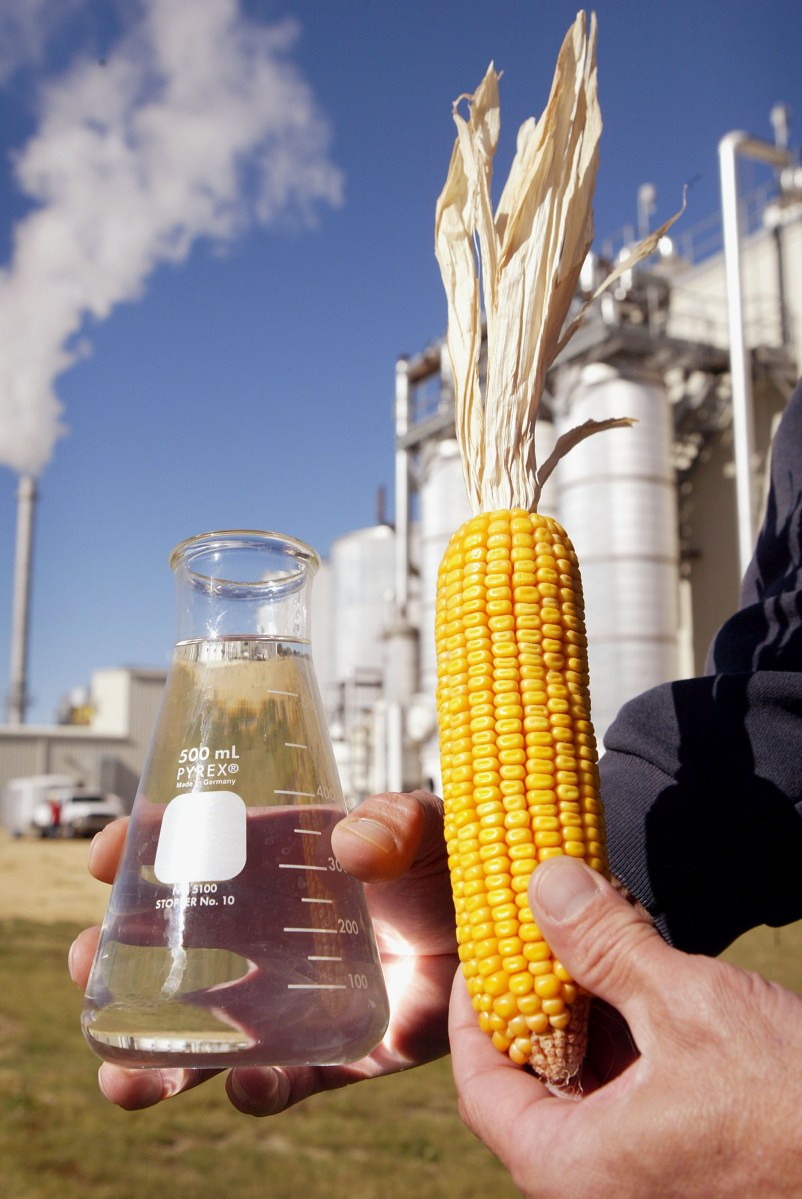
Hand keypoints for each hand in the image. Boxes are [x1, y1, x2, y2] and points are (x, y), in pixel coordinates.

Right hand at [68, 790, 456, 1113]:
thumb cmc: (459, 869)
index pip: (193, 852)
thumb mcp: (431, 828)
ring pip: (206, 1034)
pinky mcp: (333, 1054)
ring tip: (123, 1077)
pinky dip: (256, 1090)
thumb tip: (350, 844)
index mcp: (280, 864)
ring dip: (155, 1056)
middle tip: (84, 964)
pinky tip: (245, 1086)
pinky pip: (285, 1080)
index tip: (106, 856)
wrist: (519, 941)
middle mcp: (271, 934)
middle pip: (173, 951)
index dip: (141, 851)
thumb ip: (400, 821)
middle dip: (114, 962)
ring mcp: (294, 1000)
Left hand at [450, 855, 801, 1198]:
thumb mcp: (690, 1007)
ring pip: (581, 1091)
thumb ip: (606, 945)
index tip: (483, 950)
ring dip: (582, 1016)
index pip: (480, 1088)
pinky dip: (623, 1043)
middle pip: (529, 1086)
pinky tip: (638, 984)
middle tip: (537, 933)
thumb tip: (545, 882)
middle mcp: (599, 1187)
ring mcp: (643, 1180)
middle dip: (533, 1002)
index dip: (471, 1012)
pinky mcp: (682, 1164)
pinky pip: (627, 1101)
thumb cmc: (789, 1105)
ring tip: (589, 944)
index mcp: (576, 1169)